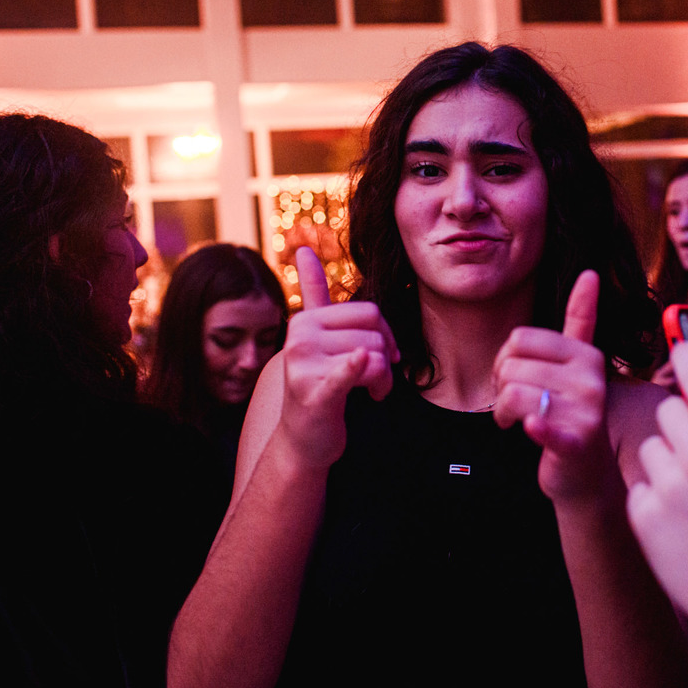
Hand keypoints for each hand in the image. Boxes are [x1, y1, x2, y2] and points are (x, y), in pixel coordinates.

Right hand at [278, 247, 398, 467]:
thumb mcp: (316, 337)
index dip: (386, 334)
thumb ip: (312, 293)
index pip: (369, 312)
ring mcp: (304, 365)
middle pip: (374, 333)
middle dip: (387, 359)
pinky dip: (356, 370)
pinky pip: (345, 374)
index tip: (385, 354)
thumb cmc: (318, 383)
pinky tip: (361, 370)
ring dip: (383, 380)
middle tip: (379, 381)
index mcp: (306, 320)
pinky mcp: (314, 393)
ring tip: (374, 392)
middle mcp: (300, 337)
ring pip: (374, 356)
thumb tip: (301, 247)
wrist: (303, 439)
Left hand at [493, 270, 616, 503]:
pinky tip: (533, 428)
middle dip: (502, 388)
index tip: (517, 379)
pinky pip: (542, 423)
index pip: (520, 339)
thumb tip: (591, 272)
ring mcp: (586, 411)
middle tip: (517, 406)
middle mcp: (591, 379)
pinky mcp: (575, 443)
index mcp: (587, 354)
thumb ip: (582, 320)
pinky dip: (535, 427)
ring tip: (518, 421)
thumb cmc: (573, 414)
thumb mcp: (579, 365)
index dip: (506, 360)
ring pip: (512, 393)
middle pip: (512, 366)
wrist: (587, 476)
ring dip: (503, 412)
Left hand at [626, 343, 687, 635]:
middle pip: (667, 410)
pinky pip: (641, 487)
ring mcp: (668, 487)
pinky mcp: (643, 516)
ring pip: (650, 447)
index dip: (686, 355)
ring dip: (668, 463)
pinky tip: (684, 525)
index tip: (681, 347)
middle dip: (683, 424)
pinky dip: (657, 500)